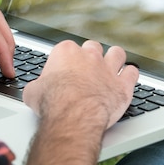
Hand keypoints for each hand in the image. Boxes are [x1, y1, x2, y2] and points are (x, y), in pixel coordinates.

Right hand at [21, 40, 137, 164]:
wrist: (72, 117)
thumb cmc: (51, 104)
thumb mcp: (31, 93)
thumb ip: (37, 86)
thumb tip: (34, 91)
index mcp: (65, 53)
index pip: (67, 49)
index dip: (67, 62)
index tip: (66, 71)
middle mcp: (89, 56)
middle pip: (92, 48)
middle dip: (91, 57)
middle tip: (88, 70)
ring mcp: (108, 68)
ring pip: (117, 53)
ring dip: (115, 59)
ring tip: (112, 67)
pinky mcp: (123, 84)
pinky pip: (132, 72)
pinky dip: (130, 75)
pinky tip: (128, 78)